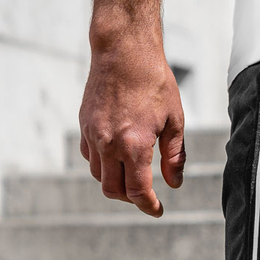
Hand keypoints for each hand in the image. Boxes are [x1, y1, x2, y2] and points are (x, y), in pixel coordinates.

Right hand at [79, 30, 184, 217]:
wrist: (123, 49)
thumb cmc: (154, 81)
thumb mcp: (175, 120)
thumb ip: (174, 156)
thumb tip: (174, 183)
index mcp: (134, 145)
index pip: (138, 192)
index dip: (149, 206)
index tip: (158, 210)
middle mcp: (108, 143)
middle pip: (114, 190)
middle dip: (131, 199)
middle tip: (147, 197)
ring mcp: (92, 134)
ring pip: (99, 176)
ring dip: (115, 183)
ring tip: (133, 177)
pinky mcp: (84, 124)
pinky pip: (90, 157)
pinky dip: (103, 165)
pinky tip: (118, 158)